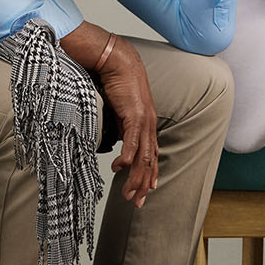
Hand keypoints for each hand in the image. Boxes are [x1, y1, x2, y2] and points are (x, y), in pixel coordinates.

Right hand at [91, 43, 161, 206]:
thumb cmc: (116, 84)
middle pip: (149, 162)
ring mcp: (143, 121)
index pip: (151, 156)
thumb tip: (113, 141)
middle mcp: (148, 125)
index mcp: (145, 125)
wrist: (117, 62)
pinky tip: (119, 168)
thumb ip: (119, 128)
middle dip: (143, 184)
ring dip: (135, 177)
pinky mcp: (134, 115)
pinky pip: (132, 141)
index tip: (145, 192)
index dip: (149, 175)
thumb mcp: (118, 112)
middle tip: (137, 202)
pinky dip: (127, 156)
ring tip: (127, 193)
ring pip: (143, 156)